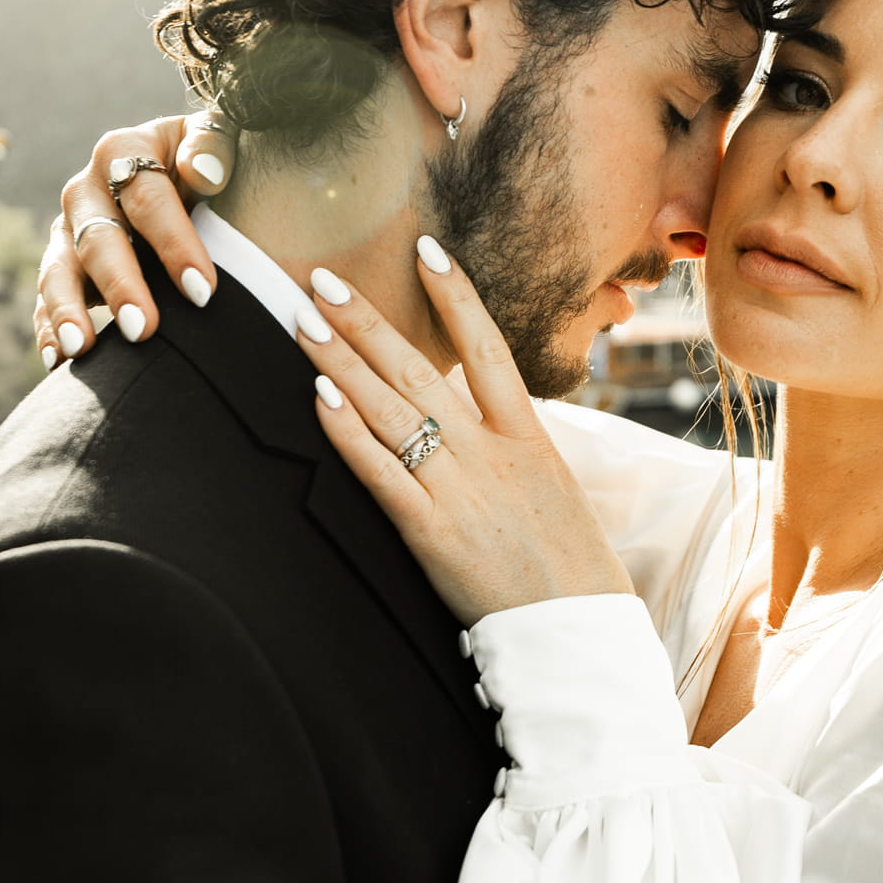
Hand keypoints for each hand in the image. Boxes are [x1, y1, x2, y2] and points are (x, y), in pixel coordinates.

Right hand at [33, 112, 239, 366]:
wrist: (182, 172)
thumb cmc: (209, 159)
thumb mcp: (220, 137)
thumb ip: (214, 145)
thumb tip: (203, 172)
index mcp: (126, 150)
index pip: (148, 197)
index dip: (174, 243)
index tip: (203, 292)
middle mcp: (88, 189)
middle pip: (98, 238)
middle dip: (120, 286)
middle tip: (142, 330)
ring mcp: (69, 229)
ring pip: (60, 270)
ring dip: (68, 310)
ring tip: (83, 349)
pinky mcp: (62, 266)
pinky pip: (47, 299)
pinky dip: (49, 328)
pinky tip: (57, 361)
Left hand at [299, 239, 632, 626]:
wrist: (579, 631)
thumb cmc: (571, 572)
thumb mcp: (557, 495)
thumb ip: (518, 455)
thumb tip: (491, 425)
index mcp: (530, 440)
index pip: (489, 347)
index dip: (456, 296)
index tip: (427, 250)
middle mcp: (492, 454)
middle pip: (421, 371)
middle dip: (367, 322)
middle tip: (322, 278)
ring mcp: (461, 489)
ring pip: (391, 411)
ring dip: (342, 362)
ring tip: (304, 321)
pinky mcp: (432, 532)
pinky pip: (381, 472)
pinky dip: (348, 432)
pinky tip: (319, 396)